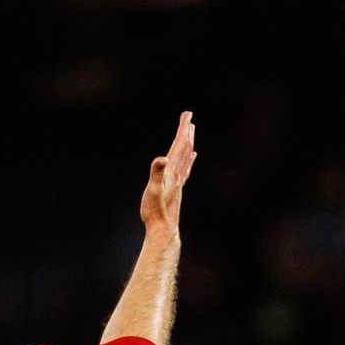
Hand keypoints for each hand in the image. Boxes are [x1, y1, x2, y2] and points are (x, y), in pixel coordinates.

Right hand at [140, 111, 196, 230]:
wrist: (163, 229)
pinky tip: (192, 157)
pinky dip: (188, 159)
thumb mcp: (153, 190)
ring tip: (190, 132)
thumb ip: (157, 173)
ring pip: (186, 157)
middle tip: (188, 116)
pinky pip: (185, 169)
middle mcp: (178, 174)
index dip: (183, 129)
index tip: (187, 114)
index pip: (179, 145)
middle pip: (184, 148)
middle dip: (186, 131)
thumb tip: (162, 159)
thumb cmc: (155, 211)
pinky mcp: (176, 189)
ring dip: (188, 143)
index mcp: (172, 171)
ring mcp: (178, 182)